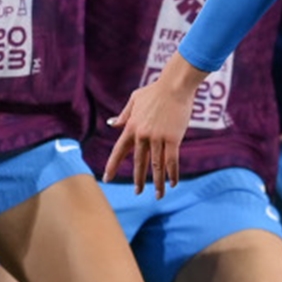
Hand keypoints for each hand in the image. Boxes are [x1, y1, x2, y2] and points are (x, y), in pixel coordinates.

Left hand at [103, 55, 203, 195]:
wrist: (175, 86)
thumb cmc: (156, 91)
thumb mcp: (135, 100)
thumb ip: (124, 114)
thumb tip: (112, 123)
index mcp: (131, 126)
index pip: (119, 151)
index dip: (112, 166)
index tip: (106, 179)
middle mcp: (142, 135)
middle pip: (138, 162)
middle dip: (138, 179)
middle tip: (137, 192)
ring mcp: (157, 138)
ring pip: (156, 165)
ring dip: (157, 182)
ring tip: (157, 195)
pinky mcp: (173, 138)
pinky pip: (172, 160)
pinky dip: (172, 173)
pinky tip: (173, 183)